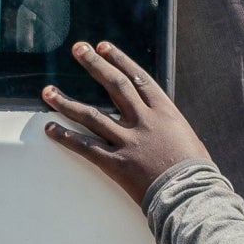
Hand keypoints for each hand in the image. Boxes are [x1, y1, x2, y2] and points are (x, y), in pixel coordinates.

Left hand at [38, 40, 210, 203]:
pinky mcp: (116, 164)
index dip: (119, 60)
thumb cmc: (196, 171)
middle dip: (95, 65)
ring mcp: (128, 142)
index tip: (104, 47)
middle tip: (79, 49)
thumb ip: (169, 126)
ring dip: (66, 102)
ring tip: (47, 92)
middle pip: (115, 86)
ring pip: (91, 116)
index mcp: (165, 112)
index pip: (138, 78)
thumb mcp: (187, 138)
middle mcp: (144, 121)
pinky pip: (85, 147)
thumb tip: (161, 123)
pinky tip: (50, 129)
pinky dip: (66, 137)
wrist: (191, 195)